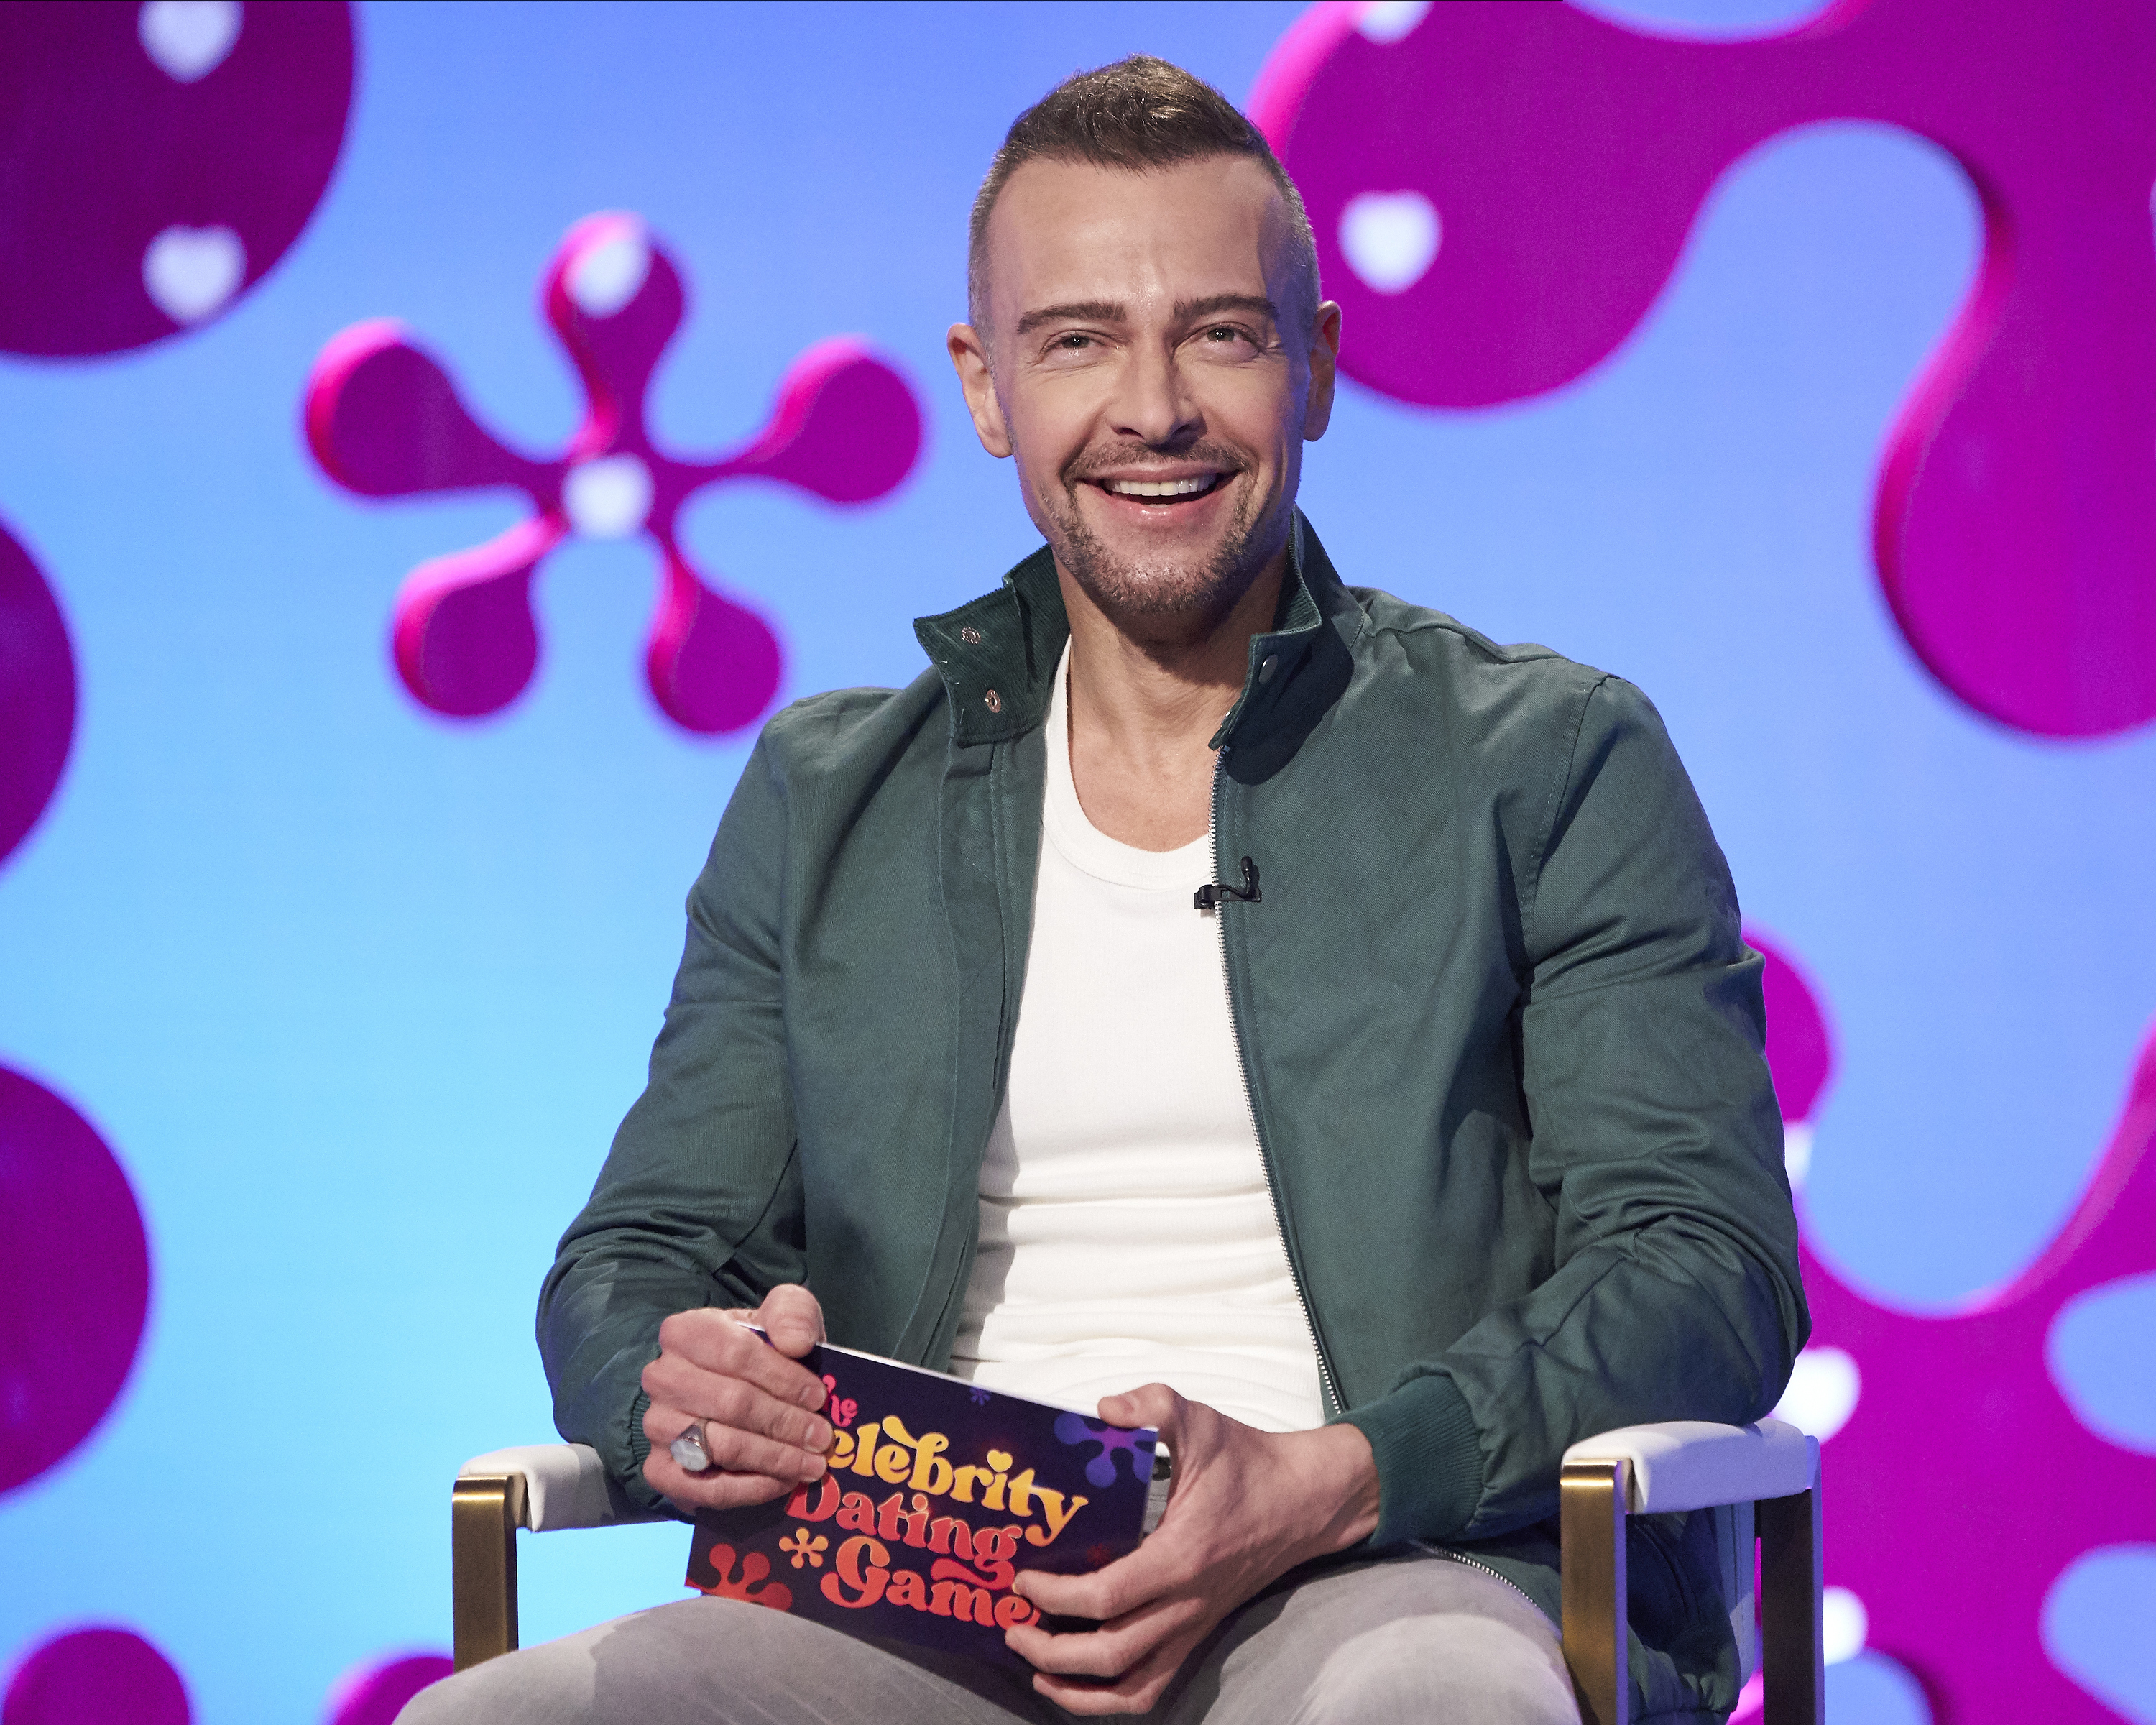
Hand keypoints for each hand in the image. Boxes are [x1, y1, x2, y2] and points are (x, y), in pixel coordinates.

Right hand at [640, 1284, 832, 1512]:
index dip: (783, 1378)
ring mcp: (657, 1426)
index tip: (818, 1397)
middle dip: (785, 1422)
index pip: (736, 1354)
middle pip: (732, 1403)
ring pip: (723, 1446)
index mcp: (686, 1331)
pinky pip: (708, 1488)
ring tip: (812, 1463)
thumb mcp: (780, 1317)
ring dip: (775, 1458)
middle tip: (822, 1438)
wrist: (727, 1393)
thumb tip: (797, 1342)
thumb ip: (792, 1314)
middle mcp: (662, 1378)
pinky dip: (753, 1489)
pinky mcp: (660, 1470)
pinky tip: (784, 1482)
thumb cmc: (760, 1352)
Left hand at [1005, 1384, 1380, 1714]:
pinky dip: (1113, 1698)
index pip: (1107, 1596)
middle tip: (1011, 1627)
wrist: (1302, 1501)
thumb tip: (1102, 1409)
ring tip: (1034, 1667)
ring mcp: (1194, 1626)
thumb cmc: (1247, 1463)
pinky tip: (1080, 1684)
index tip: (1022, 1579)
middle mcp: (1187, 1603)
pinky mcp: (1198, 1634)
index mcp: (1181, 1556)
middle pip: (1110, 1653)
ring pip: (1132, 1686)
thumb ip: (1153, 1406)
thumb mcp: (1200, 1422)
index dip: (1056, 1596)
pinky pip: (1154, 1687)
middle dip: (1051, 1650)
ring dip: (1077, 1688)